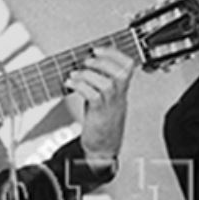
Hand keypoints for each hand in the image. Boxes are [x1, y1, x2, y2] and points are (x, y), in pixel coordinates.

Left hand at [68, 47, 134, 166]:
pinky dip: (80, 86)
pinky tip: (70, 84)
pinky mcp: (100, 114)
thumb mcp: (105, 99)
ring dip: (88, 74)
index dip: (114, 53)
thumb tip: (83, 65)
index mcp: (121, 91)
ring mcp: (110, 105)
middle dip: (102, 60)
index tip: (98, 49)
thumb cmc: (102, 125)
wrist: (102, 150)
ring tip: (75, 73)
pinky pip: (93, 95)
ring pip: (106, 83)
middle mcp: (118, 96)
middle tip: (87, 60)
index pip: (128, 66)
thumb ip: (99, 83)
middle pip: (120, 72)